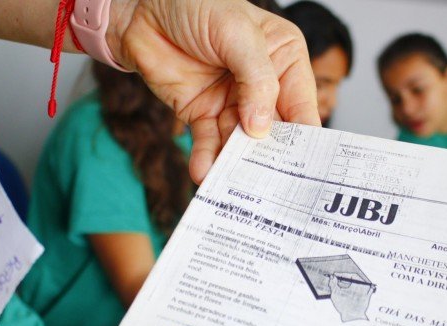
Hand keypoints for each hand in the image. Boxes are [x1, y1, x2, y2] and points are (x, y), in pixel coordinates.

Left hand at [106, 0, 319, 182]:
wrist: (140, 8)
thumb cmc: (195, 4)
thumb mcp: (237, 33)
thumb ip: (257, 79)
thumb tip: (262, 127)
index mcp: (283, 58)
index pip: (301, 103)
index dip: (305, 137)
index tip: (306, 169)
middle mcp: (262, 84)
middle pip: (273, 131)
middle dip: (269, 158)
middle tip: (270, 187)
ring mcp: (232, 102)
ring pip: (239, 142)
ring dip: (235, 164)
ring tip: (233, 185)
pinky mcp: (202, 113)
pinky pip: (208, 142)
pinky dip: (206, 159)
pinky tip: (204, 173)